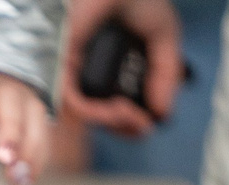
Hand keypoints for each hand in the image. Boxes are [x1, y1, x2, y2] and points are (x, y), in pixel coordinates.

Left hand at [61, 0, 182, 136]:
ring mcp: (75, 73)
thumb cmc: (139, 0)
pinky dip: (96, 113)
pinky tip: (119, 109)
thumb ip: (166, 74)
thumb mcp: (164, 37)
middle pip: (101, 117)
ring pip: (86, 115)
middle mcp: (90, 74)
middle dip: (124, 129)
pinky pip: (73, 102)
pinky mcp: (62, 68)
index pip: (115, 108)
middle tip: (144, 126)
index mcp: (111, 69)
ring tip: (134, 117)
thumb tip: (163, 113)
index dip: (132, 123)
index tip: (150, 123)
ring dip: (113, 124)